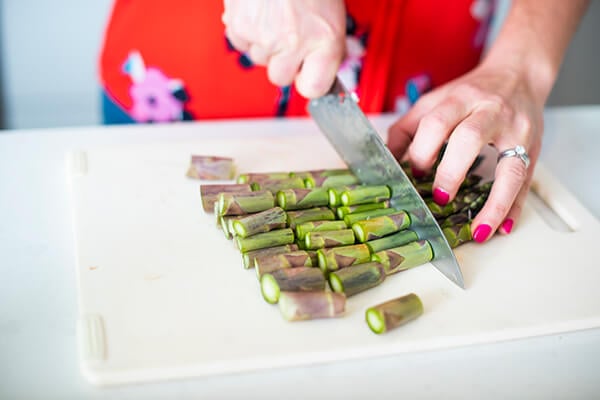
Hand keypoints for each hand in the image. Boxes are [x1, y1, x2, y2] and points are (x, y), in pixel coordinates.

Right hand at [222, 0, 345, 97]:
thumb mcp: (331, 11)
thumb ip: (327, 44)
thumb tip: (323, 69)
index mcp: (325, 40)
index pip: (314, 88)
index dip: (310, 80)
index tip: (309, 74)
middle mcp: (295, 43)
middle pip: (281, 78)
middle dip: (284, 62)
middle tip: (289, 36)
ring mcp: (264, 37)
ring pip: (259, 60)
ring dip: (265, 44)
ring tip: (274, 16)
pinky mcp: (240, 26)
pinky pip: (240, 43)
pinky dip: (247, 31)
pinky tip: (258, 12)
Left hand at [388, 64, 544, 241]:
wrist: (519, 75)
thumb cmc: (470, 93)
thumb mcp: (434, 102)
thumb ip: (406, 129)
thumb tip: (385, 163)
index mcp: (460, 99)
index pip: (436, 123)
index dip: (421, 151)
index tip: (415, 173)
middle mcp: (490, 112)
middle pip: (470, 138)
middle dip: (452, 172)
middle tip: (439, 198)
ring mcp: (517, 132)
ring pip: (511, 168)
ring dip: (495, 203)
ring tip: (479, 230)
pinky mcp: (534, 150)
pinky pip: (526, 182)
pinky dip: (515, 207)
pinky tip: (503, 227)